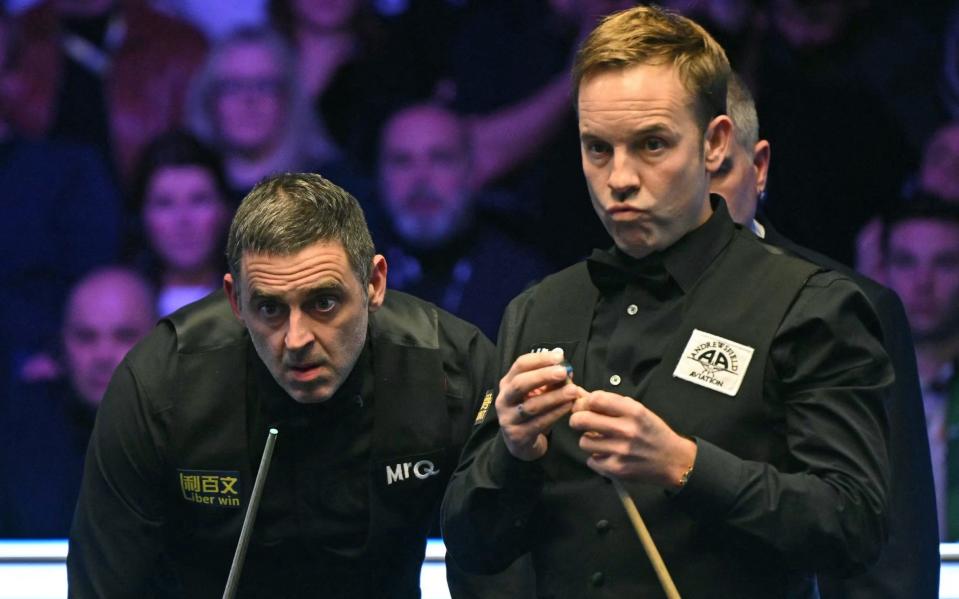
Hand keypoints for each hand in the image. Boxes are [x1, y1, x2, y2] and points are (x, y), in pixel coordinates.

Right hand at [496, 350, 581, 460]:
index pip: (520, 365)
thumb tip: (564, 362)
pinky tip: (568, 407)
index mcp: (507, 383)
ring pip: (531, 405)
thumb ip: (550, 379)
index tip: (560, 357)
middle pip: (520, 383)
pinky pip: (538, 423)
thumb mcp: (538, 392)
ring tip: (573, 391)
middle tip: (563, 372)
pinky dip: (555, 414)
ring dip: (554, 397)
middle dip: (543, 376)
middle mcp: (504, 399)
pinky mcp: (517, 435)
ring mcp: (508, 418)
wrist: (522, 442)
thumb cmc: (532, 411)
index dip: (539, 359)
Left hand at [569, 391, 695, 487]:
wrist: (674, 461)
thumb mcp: (639, 411)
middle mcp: (626, 430)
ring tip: (600, 441)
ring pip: (584, 442)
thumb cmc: (653, 432)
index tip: (585, 406)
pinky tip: (608, 455)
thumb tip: (582, 396)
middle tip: (581, 422)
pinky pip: (591, 460)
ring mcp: (621, 451)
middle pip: (582, 420)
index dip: (585, 402)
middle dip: (577, 419)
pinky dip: (597, 458)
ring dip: (588, 441)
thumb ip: (612, 403)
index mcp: (633, 411)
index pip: (595, 399)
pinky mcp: (617, 469)